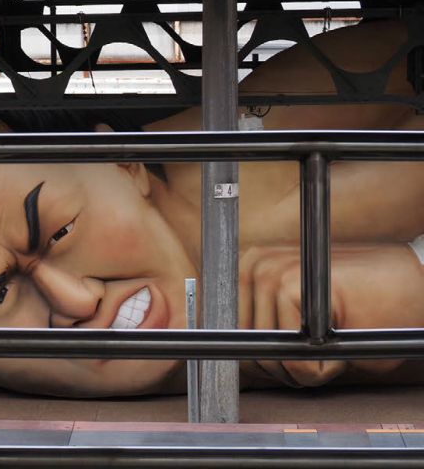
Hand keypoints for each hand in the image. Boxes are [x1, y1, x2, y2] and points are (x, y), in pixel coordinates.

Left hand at [239, 243, 423, 386]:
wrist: (415, 288)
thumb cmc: (364, 308)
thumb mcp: (304, 318)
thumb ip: (266, 330)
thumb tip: (232, 361)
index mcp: (250, 268)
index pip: (229, 334)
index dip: (259, 358)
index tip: (287, 354)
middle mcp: (253, 265)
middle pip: (247, 351)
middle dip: (286, 366)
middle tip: (322, 344)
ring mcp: (267, 273)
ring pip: (271, 360)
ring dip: (307, 368)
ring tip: (333, 337)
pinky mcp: (288, 288)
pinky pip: (296, 364)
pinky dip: (325, 368)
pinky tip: (342, 336)